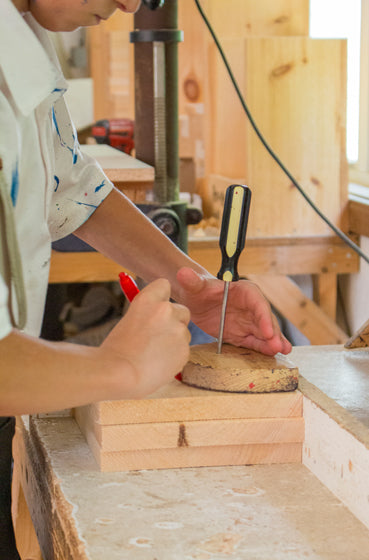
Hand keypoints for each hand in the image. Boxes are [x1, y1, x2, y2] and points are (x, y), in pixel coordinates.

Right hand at [101, 278, 190, 397]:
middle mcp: (165, 310)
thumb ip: (146, 315)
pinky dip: (175, 357)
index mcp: (147, 300)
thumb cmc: (116, 351)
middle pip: (182, 310)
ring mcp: (178, 330)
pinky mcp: (185, 350)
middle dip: (175, 321)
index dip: (162, 298)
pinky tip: (158, 365)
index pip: (164, 285)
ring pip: (184, 333)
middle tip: (158, 337)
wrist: (118, 374)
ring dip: (175, 341)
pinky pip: (184, 351)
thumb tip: (155, 317)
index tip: (156, 308)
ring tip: (153, 355)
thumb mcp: (128, 322)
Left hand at [176, 267, 290, 355]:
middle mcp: (251, 306)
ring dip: (273, 342)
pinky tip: (272, 354)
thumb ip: (192, 281)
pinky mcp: (242, 333)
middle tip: (278, 347)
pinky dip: (263, 348)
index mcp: (244, 291)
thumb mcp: (195, 286)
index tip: (268, 331)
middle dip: (273, 333)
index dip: (264, 317)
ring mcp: (248, 321)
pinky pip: (255, 341)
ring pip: (264, 332)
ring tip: (283, 351)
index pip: (258, 303)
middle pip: (265, 319)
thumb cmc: (198, 289)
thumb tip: (183, 272)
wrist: (195, 300)